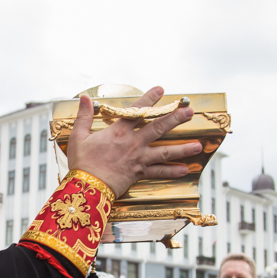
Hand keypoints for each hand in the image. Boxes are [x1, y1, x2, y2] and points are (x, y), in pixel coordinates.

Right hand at [67, 86, 202, 197]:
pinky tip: (185, 170)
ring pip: (164, 151)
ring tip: (198, 145)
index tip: (161, 90)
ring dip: (182, 148)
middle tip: (189, 111)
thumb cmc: (82, 162)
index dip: (150, 99)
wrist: (87, 187)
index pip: (137, 111)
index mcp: (118, 131)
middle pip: (158, 128)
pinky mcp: (139, 173)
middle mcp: (133, 143)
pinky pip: (159, 173)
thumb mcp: (78, 136)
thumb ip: (84, 116)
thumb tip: (84, 98)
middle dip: (175, 118)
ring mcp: (138, 159)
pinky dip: (172, 172)